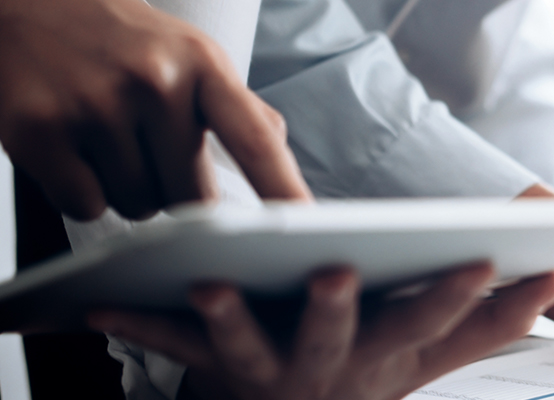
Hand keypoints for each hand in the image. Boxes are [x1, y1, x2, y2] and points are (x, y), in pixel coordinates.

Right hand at [0, 0, 310, 220]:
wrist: (29, 5)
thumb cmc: (122, 41)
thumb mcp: (191, 54)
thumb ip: (236, 105)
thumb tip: (276, 144)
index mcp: (202, 64)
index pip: (255, 139)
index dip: (283, 188)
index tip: (307, 225)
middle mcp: (154, 81)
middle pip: (193, 196)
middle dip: (175, 188)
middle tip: (146, 146)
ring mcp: (95, 105)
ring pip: (139, 206)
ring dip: (127, 189)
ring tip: (107, 140)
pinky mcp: (40, 131)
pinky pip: (86, 206)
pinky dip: (81, 193)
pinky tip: (73, 149)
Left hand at [87, 264, 553, 399]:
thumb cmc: (367, 376)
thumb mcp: (433, 355)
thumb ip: (493, 320)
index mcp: (389, 356)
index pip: (434, 323)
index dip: (463, 296)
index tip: (490, 259)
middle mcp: (331, 368)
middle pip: (337, 337)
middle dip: (336, 308)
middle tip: (335, 274)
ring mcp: (269, 370)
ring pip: (247, 347)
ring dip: (228, 319)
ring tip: (213, 286)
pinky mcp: (214, 368)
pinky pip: (174, 346)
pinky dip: (141, 324)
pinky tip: (105, 304)